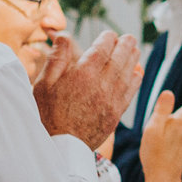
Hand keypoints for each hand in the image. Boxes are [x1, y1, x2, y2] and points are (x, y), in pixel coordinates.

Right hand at [34, 31, 141, 147]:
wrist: (60, 146)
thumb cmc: (46, 114)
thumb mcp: (43, 84)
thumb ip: (57, 58)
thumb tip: (65, 35)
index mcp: (82, 75)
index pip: (101, 49)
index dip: (107, 39)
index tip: (109, 35)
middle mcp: (101, 85)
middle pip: (119, 59)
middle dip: (125, 45)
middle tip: (128, 38)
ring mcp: (111, 100)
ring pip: (128, 73)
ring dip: (133, 59)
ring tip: (135, 50)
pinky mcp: (116, 114)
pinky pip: (130, 92)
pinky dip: (136, 80)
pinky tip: (138, 73)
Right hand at [136, 91, 181, 181]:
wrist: (163, 176)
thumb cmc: (154, 152)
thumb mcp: (153, 127)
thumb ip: (162, 109)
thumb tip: (168, 93)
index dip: (176, 111)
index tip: (164, 119)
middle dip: (174, 123)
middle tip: (158, 133)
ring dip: (175, 134)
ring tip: (161, 144)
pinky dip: (176, 144)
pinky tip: (166, 152)